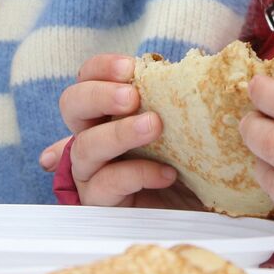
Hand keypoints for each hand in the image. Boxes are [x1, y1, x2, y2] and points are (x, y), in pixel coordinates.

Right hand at [56, 52, 202, 209]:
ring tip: (153, 126)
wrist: (203, 207)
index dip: (101, 68)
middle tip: (131, 96)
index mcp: (108, 109)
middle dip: (98, 96)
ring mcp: (92, 170)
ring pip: (85, 147)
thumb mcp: (188, 123)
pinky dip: (136, 174)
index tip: (130, 67)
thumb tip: (195, 74)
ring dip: (118, 133)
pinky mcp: (101, 201)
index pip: (87, 78)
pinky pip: (106, 184)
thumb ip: (180, 98)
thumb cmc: (191, 157)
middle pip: (71, 105)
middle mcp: (93, 135)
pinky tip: (167, 173)